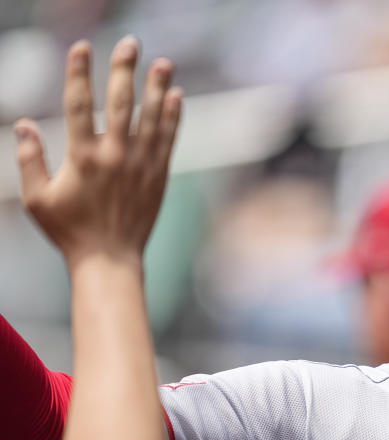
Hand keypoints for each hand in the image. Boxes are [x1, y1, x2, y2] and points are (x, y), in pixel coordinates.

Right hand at [13, 36, 181, 266]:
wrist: (109, 259)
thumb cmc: (69, 231)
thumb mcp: (37, 198)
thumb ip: (28, 159)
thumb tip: (24, 124)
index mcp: (82, 157)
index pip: (79, 104)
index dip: (79, 73)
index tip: (82, 47)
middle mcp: (114, 156)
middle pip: (120, 103)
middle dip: (124, 69)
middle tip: (130, 42)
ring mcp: (140, 165)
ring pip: (151, 118)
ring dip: (157, 87)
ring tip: (163, 62)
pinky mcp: (158, 176)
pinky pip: (168, 140)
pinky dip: (173, 117)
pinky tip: (176, 96)